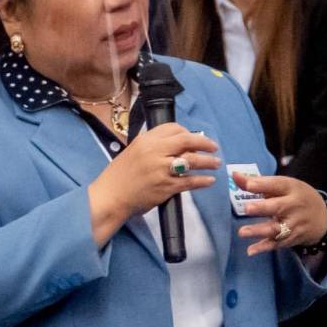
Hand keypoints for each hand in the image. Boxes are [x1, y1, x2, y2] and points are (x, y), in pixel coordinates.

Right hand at [88, 124, 219, 244]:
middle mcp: (155, 151)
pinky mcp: (166, 186)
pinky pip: (190, 181)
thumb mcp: (132, 153)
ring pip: (192, 160)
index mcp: (146, 140)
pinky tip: (209, 180)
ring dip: (208, 162)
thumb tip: (175, 147)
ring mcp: (161, 169)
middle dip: (204, 143)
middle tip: (214, 147)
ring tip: (216, 164)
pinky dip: (202, 181)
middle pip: (187, 140)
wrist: (110, 197)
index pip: (173, 128)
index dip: (187, 133)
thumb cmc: (118, 177)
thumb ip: (152, 148)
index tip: (194, 139)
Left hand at [233, 172, 326, 255]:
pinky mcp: (291, 238)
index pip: (277, 185)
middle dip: (263, 208)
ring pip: (277, 229)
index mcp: (291, 189)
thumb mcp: (282, 186)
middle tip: (247, 208)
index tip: (248, 185)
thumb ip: (257, 182)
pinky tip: (251, 251)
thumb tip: (234, 175)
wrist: (323, 217)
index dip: (262, 185)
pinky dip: (264, 247)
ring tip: (242, 232)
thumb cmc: (294, 197)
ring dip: (259, 231)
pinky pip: (277, 244)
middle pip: (278, 207)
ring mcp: (293, 224)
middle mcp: (294, 206)